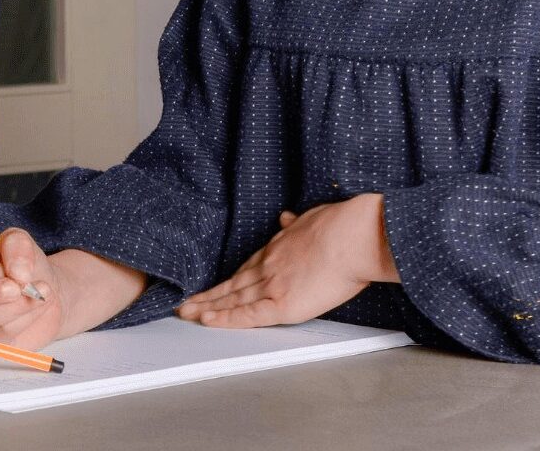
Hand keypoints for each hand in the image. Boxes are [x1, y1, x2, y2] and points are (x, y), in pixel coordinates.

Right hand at [0, 229, 63, 350]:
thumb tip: (17, 272)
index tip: (4, 269)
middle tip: (17, 288)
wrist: (40, 292)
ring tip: (38, 293)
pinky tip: (36, 306)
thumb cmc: (19, 266)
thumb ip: (16, 246)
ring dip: (14, 306)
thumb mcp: (19, 242)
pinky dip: (23, 320)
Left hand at [177, 193, 398, 328]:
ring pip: (233, 299)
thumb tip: (287, 218)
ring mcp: (273, 284)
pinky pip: (248, 315)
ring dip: (208, 307)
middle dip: (209, 295)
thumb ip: (296, 224)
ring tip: (186, 313)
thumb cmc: (342, 227)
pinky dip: (226, 319)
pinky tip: (208, 320)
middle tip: (187, 302)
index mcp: (278, 248)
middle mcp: (269, 266)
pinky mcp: (282, 304)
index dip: (230, 280)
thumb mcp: (312, 218)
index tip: (216, 286)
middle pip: (233, 284)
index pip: (247, 268)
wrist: (353, 237)